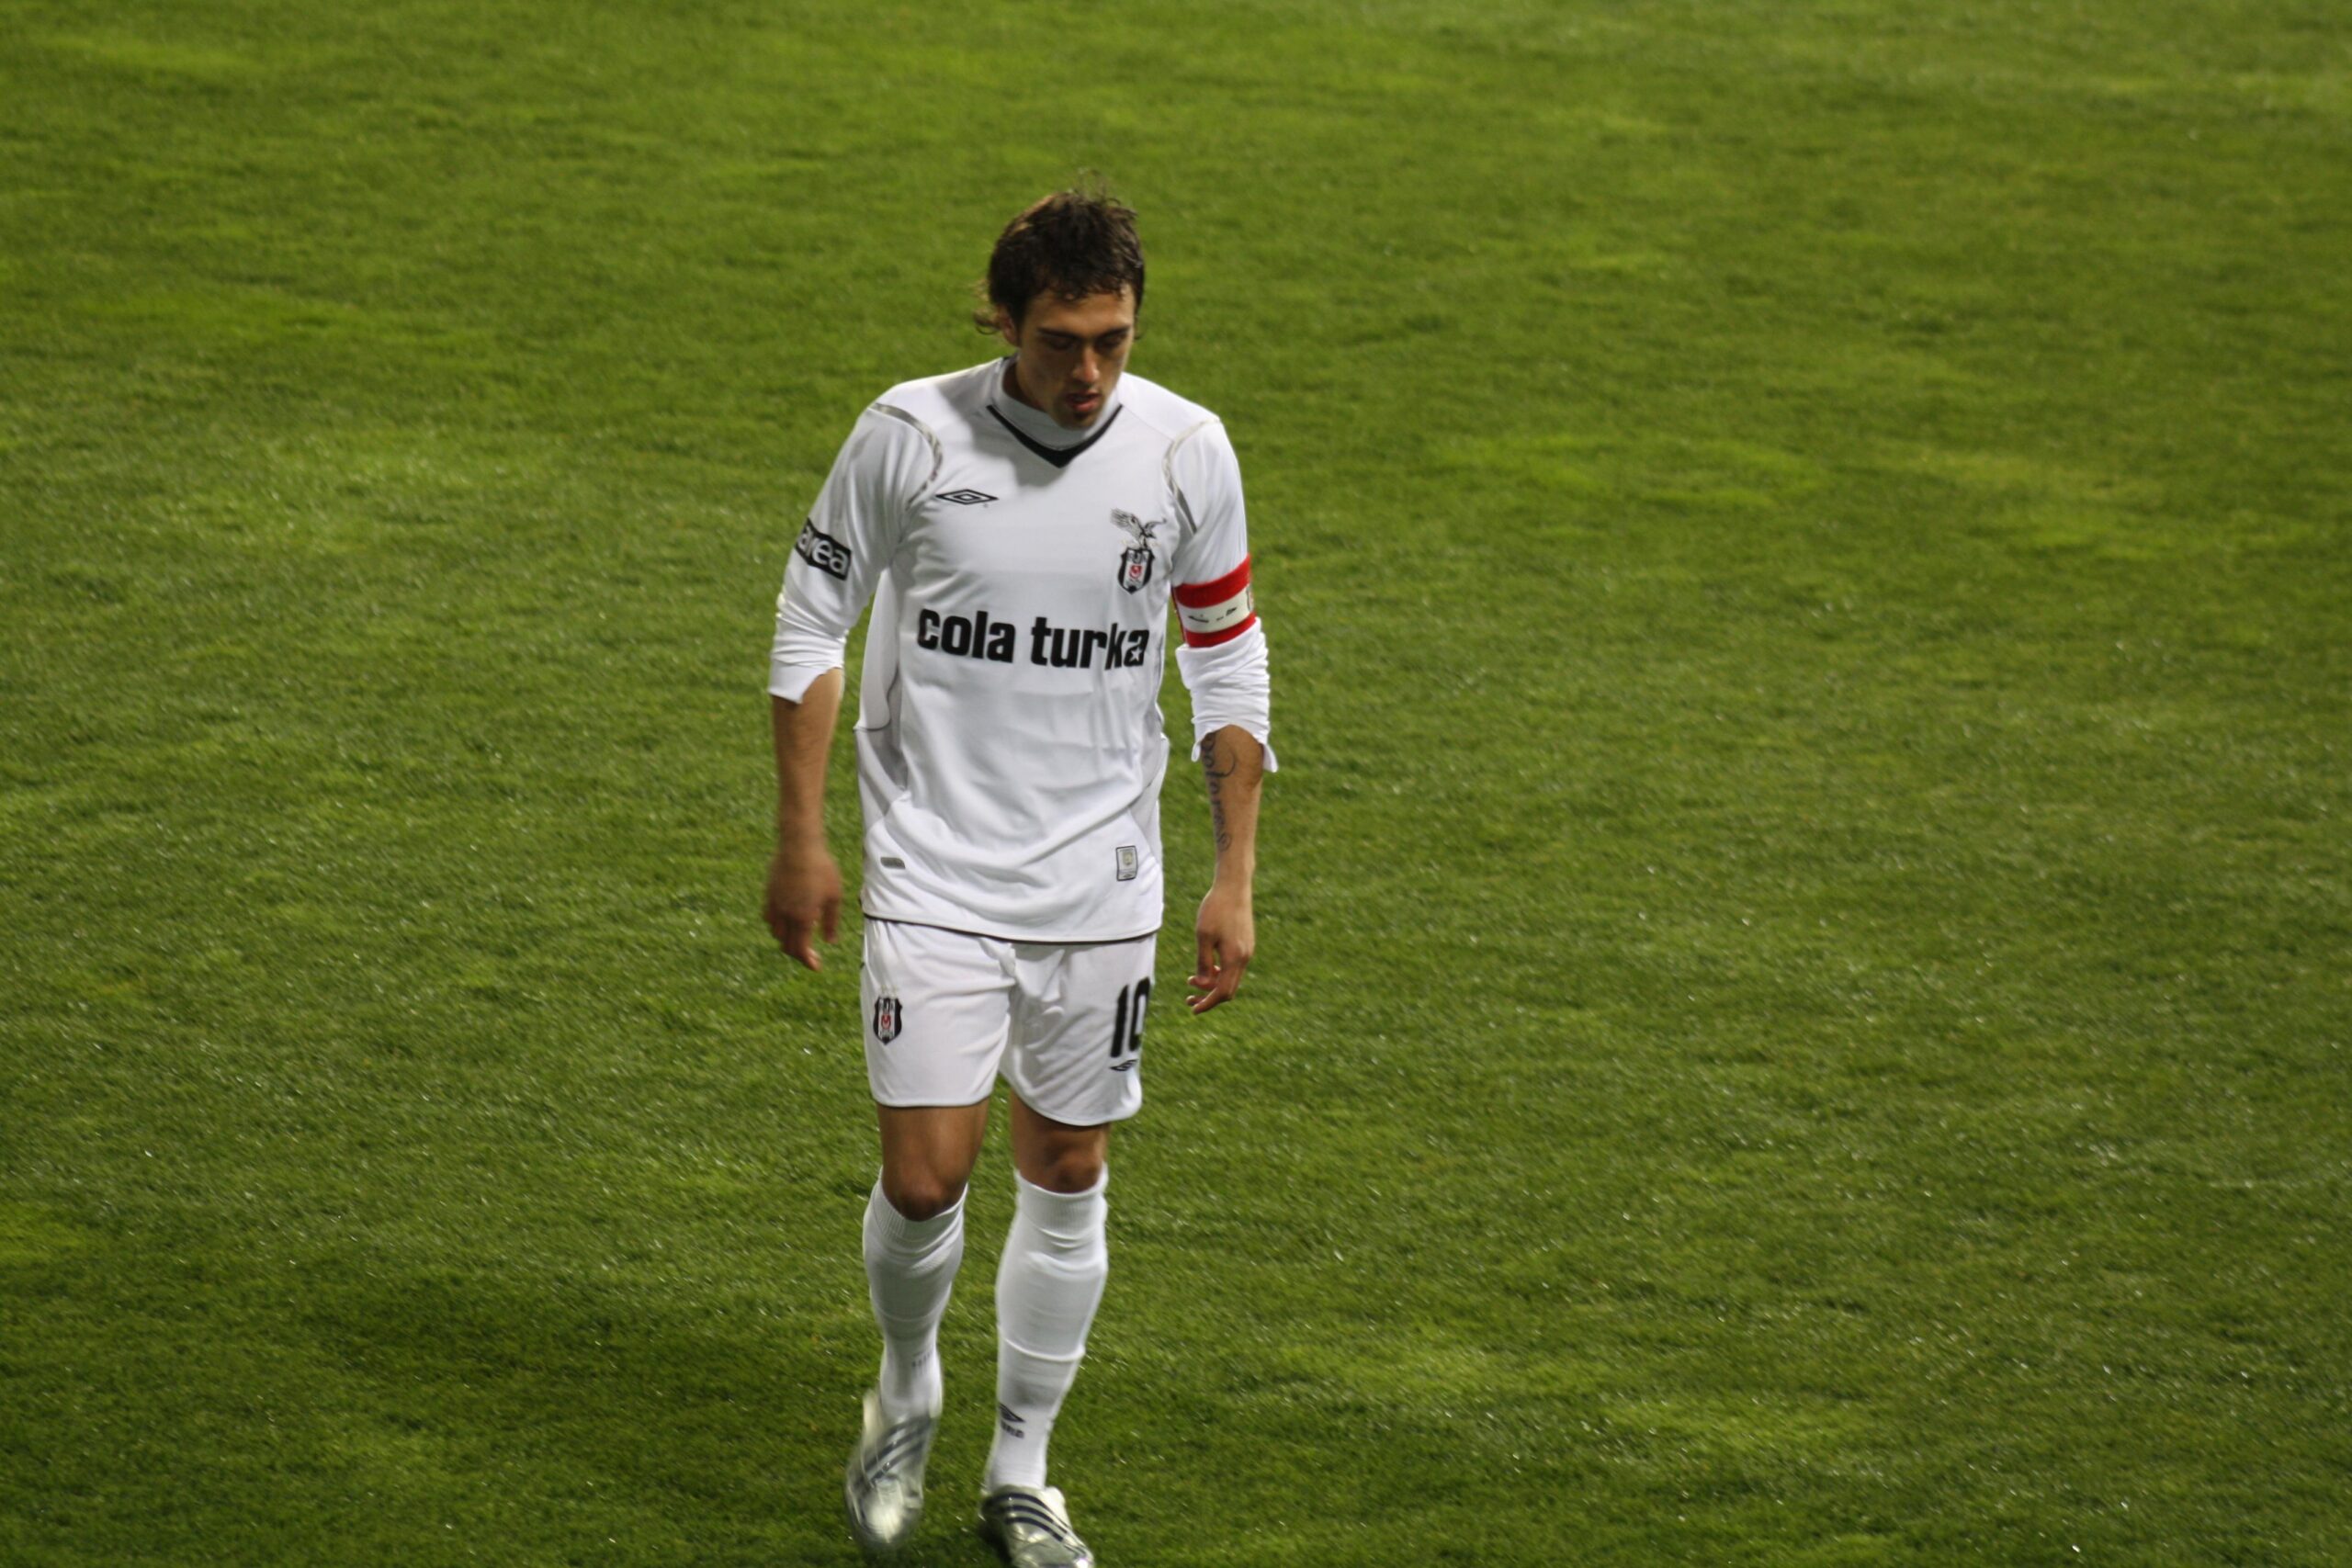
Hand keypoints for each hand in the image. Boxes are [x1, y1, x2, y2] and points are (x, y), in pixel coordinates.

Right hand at [764, 841, 841, 969]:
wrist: (799, 846)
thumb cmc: (822, 869)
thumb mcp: (834, 896)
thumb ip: (831, 922)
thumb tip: (830, 942)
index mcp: (804, 917)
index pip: (802, 949)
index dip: (808, 961)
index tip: (816, 967)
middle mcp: (787, 915)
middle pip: (788, 945)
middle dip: (799, 954)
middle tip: (811, 954)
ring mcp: (775, 905)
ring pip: (776, 933)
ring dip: (787, 940)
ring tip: (799, 938)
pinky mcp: (769, 894)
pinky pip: (769, 918)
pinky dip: (777, 926)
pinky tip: (785, 922)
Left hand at [1188, 879, 1254, 1012]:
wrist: (1234, 886)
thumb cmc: (1215, 909)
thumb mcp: (1203, 936)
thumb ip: (1202, 962)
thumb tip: (1201, 984)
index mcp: (1235, 958)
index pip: (1222, 992)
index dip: (1208, 1003)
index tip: (1193, 1010)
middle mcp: (1244, 958)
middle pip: (1228, 989)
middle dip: (1208, 997)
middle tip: (1188, 998)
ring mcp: (1247, 951)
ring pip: (1231, 978)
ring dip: (1212, 983)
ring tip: (1191, 980)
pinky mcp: (1246, 944)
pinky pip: (1233, 967)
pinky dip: (1219, 972)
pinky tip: (1206, 965)